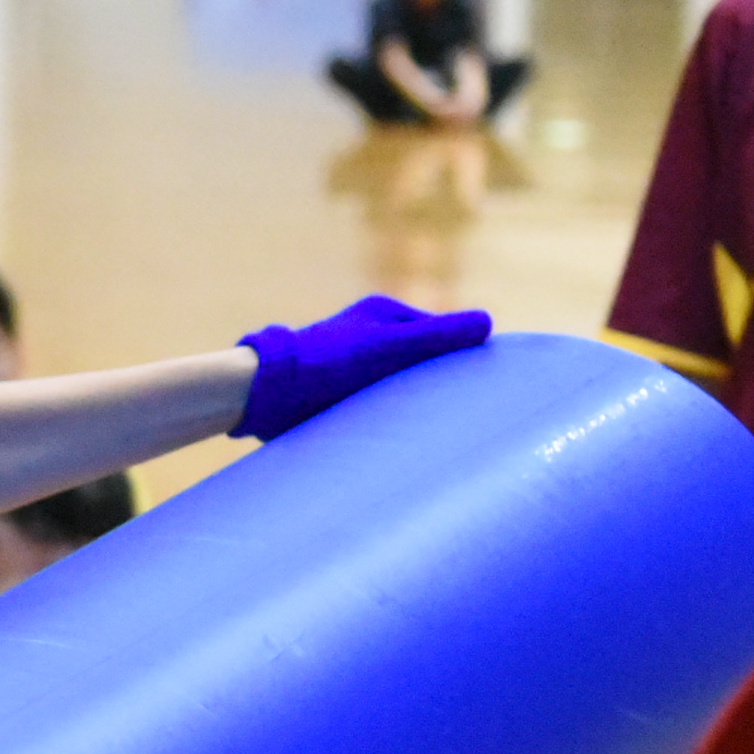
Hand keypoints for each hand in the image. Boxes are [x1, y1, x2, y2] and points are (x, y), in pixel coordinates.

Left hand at [236, 296, 488, 440]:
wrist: (265, 395)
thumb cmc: (327, 364)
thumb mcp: (390, 346)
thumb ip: (437, 336)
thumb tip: (487, 323)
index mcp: (384, 316)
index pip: (440, 335)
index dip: (462, 358)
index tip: (485, 382)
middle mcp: (370, 338)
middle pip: (421, 362)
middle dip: (441, 383)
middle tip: (467, 411)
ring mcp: (355, 368)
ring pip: (401, 387)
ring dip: (415, 405)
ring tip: (440, 428)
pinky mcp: (340, 397)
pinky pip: (377, 406)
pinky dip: (392, 418)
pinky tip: (406, 437)